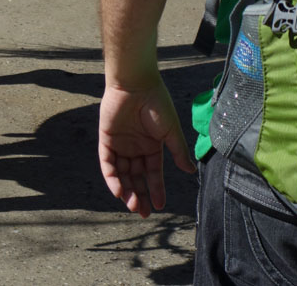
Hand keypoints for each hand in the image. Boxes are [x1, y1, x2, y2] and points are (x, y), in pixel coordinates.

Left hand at [98, 79, 195, 217]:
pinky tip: (119, 191)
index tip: (159, 206)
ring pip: (122, 173)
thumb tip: (190, 171)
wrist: (135, 84)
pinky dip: (112, 178)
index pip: (153, 173)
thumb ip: (178, 151)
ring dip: (126, 191)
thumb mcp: (170, 131)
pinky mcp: (106, 139)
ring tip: (132, 205)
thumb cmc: (156, 103)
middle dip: (140, 195)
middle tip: (143, 213)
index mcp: (152, 145)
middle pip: (137, 177)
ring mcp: (120, 144)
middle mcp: (135, 147)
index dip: (156, 189)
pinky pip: (107, 163)